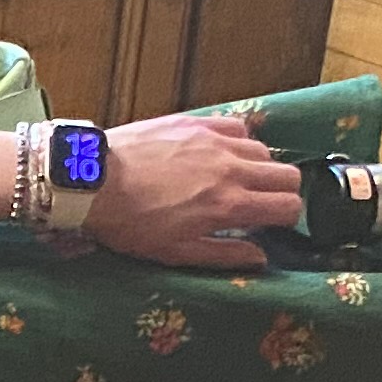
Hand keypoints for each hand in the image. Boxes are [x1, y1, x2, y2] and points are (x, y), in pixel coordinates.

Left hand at [81, 111, 309, 265]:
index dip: (287, 218)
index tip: (272, 224)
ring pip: (265, 150)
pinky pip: (238, 127)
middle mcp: (232, 168)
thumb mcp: (175, 252)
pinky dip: (239, 142)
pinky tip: (222, 154)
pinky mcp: (198, 122)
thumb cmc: (130, 223)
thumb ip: (225, 254)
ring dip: (260, 167)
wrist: (93, 180)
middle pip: (288, 174)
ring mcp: (216, 141)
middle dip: (282, 192)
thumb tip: (261, 259)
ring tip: (237, 179)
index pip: (288, 206)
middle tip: (261, 202)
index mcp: (229, 205)